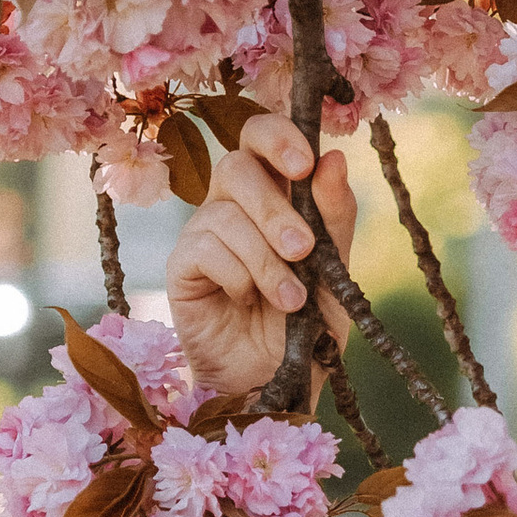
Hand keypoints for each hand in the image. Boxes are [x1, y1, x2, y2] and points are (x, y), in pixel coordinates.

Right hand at [165, 112, 354, 400]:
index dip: (278, 135)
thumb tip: (334, 158)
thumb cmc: (306, 323)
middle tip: (303, 249)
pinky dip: (236, 275)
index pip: (260, 135)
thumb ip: (334, 216)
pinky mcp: (181, 268)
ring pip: (224, 214)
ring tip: (291, 299)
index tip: (305, 164)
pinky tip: (247, 300)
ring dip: (265, 258)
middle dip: (275, 208)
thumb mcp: (335, 269)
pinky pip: (203, 249)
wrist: (279, 381)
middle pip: (235, 165)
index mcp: (273, 192)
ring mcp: (203, 234)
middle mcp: (232, 204)